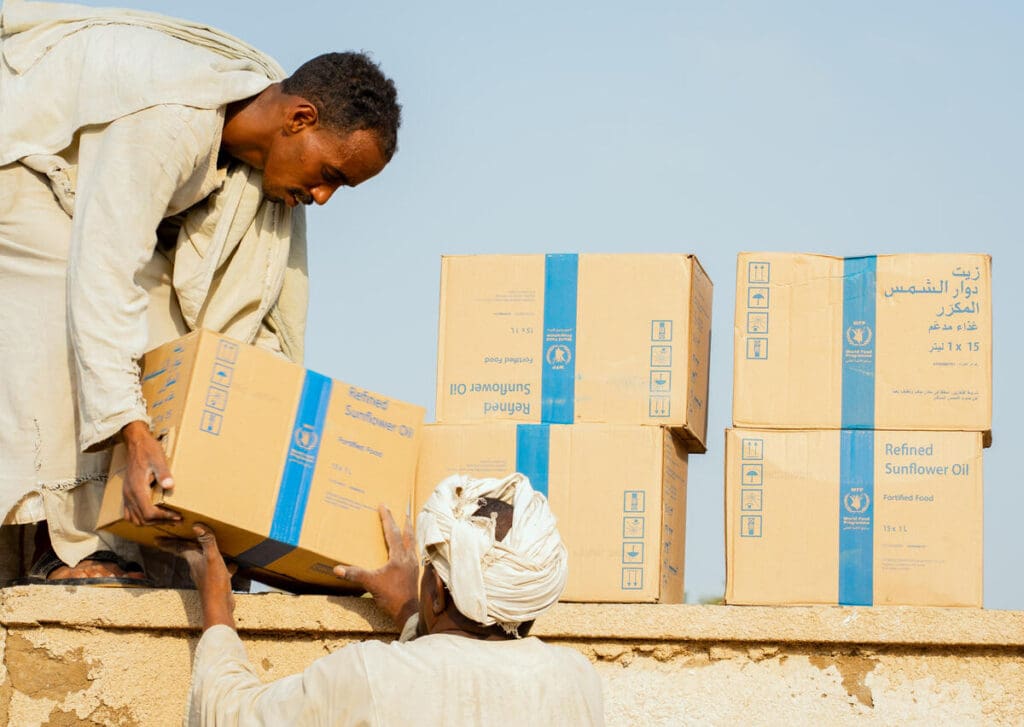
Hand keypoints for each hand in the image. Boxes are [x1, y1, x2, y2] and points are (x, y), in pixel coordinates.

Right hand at [121, 420, 180, 524]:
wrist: (136, 443)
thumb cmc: (148, 450)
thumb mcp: (159, 460)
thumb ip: (163, 473)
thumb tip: (169, 485)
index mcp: (137, 489)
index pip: (149, 513)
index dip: (164, 517)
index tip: (177, 516)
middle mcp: (129, 495)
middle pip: (143, 519)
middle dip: (160, 522)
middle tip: (175, 520)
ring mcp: (127, 495)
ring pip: (135, 519)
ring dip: (150, 522)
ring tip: (166, 519)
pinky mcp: (127, 493)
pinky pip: (130, 513)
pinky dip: (141, 518)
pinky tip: (153, 514)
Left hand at [158, 523, 235, 629]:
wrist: (219, 606)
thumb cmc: (214, 582)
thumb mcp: (212, 558)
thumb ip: (207, 542)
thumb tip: (196, 526)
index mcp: (194, 560)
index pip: (179, 548)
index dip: (169, 543)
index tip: (157, 539)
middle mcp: (197, 567)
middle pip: (189, 553)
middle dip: (184, 545)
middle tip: (179, 538)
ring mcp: (206, 575)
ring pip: (204, 561)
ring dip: (205, 554)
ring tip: (209, 547)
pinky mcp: (216, 582)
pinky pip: (219, 570)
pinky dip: (224, 565)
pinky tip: (233, 564)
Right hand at [334, 505, 419, 627]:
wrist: (408, 612)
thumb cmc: (391, 596)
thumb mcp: (371, 584)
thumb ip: (354, 575)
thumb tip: (336, 569)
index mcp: (399, 556)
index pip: (392, 532)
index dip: (387, 518)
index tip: (383, 505)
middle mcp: (408, 557)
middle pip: (408, 533)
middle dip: (404, 521)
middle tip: (404, 509)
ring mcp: (413, 564)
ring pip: (412, 542)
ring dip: (409, 532)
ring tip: (407, 524)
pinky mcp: (414, 572)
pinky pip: (413, 552)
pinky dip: (410, 544)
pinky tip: (408, 548)